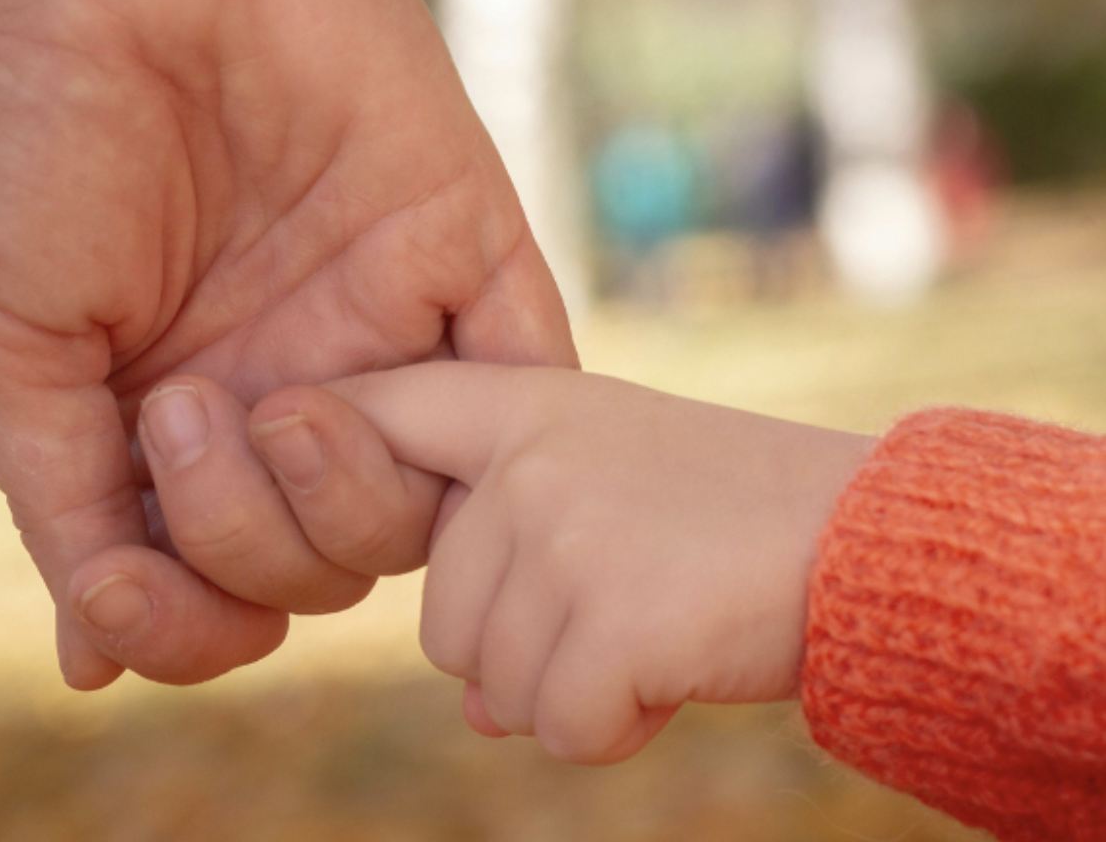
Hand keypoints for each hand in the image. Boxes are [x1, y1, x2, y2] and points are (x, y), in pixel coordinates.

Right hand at [0, 0, 577, 689]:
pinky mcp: (462, 259)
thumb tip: (93, 662)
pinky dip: (481, 446)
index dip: (181, 621)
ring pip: (411, 517)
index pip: (212, 586)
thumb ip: (67, 506)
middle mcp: (281, 391)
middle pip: (315, 570)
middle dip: (243, 539)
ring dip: (333, 500)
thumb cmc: (30, 143)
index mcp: (174, 420)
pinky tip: (380, 413)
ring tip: (269, 401)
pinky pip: (518, 398)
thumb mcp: (6, 347)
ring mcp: (377, 334)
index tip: (117, 586)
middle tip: (177, 409)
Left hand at [239, 363, 873, 762]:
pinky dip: (615, 729)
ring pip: (491, 684)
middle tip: (631, 602)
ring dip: (573, 690)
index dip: (321, 440)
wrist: (868, 538)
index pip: (380, 412)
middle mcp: (525, 461)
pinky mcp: (606, 615)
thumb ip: (521, 569)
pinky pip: (557, 727)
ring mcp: (562, 533)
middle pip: (441, 620)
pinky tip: (676, 670)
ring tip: (661, 626)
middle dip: (524, 649)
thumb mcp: (616, 498)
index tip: (270, 434)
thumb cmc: (735, 520)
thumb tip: (476, 710)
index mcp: (525, 408)